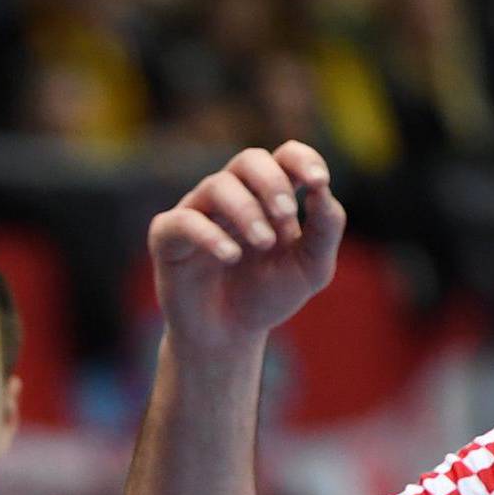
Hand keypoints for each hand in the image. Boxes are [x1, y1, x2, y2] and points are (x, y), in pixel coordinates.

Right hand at [147, 142, 344, 352]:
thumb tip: (323, 189)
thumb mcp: (310, 268)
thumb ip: (325, 229)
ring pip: (218, 186)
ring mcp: (197, 212)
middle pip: (249, 160)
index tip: (319, 182)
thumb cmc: (267, 297)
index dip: (303, 159)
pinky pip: (184, 221)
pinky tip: (232, 256)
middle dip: (272, 183)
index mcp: (266, 195)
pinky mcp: (168, 237)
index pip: (285, 156)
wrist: (227, 338)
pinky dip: (210, 235)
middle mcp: (231, 195)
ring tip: (264, 243)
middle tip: (286, 216)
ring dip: (246, 210)